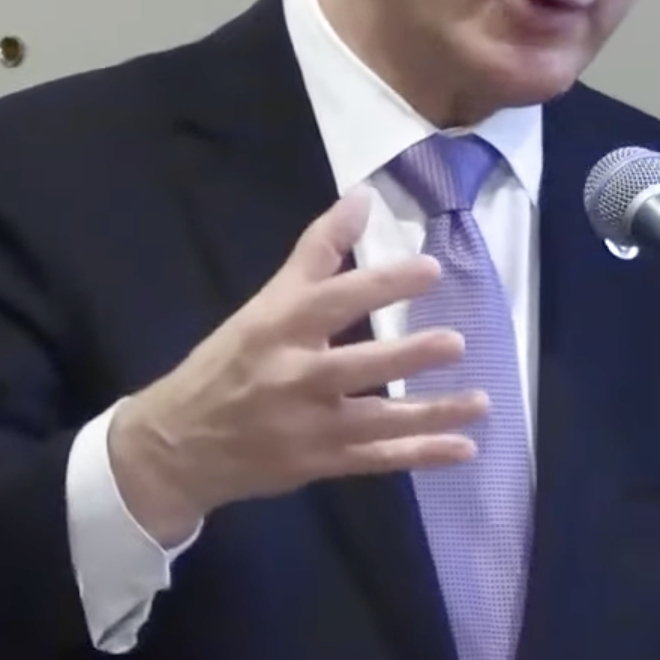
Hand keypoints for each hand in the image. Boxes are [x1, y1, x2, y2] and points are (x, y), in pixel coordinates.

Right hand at [108, 188, 486, 543]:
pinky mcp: (319, 463)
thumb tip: (363, 196)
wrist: (178, 445)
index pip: (334, 299)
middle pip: (356, 365)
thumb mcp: (263, 304)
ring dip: (431, 414)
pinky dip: (421, 455)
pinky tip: (465, 449)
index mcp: (279, 327)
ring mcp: (308, 425)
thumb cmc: (230, 364)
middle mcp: (294, 376)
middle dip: (407, 355)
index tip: (430, 269)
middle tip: (456, 342)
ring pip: (377, 420)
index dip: (382, 283)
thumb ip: (317, 252)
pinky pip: (378, 460)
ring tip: (481, 402)